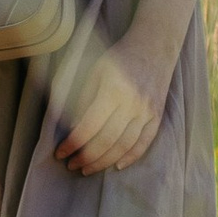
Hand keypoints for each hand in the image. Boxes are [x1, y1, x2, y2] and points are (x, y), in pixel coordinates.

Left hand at [52, 35, 174, 175]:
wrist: (155, 47)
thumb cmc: (119, 58)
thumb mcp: (95, 71)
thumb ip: (84, 100)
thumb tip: (74, 130)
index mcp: (113, 90)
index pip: (89, 126)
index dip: (73, 143)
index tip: (60, 153)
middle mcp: (132, 103)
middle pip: (107, 140)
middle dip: (86, 158)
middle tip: (72, 166)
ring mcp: (147, 111)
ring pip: (125, 146)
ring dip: (105, 162)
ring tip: (88, 169)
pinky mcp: (157, 116)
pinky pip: (144, 143)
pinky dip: (131, 157)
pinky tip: (117, 166)